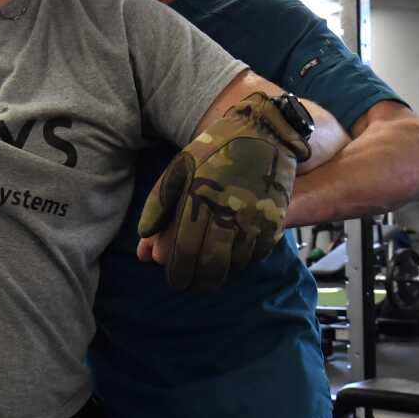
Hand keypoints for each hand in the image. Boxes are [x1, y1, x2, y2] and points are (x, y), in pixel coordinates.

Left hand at [137, 92, 310, 291]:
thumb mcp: (178, 169)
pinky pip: (258, 253)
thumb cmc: (214, 150)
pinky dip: (245, 259)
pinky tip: (234, 255)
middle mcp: (229, 212)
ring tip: (211, 273)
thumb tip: (143, 239)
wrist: (262, 131)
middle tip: (193, 285)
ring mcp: (255, 218)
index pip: (187, 250)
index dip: (180, 271)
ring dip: (223, 271)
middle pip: (213, 264)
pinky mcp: (275, 220)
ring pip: (236, 262)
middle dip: (200, 281)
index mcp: (201, 199)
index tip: (176, 281)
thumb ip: (158, 203)